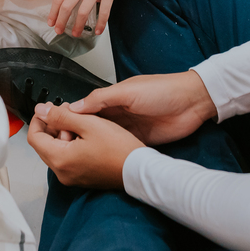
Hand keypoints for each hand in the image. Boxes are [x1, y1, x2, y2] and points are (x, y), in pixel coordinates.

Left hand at [28, 102, 143, 187]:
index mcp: (60, 159)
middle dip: (53, 125)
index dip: (39, 119)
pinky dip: (71, 145)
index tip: (48, 108)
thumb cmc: (118, 148)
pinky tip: (86, 135)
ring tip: (82, 123)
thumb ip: (61, 116)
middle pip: (44, 145)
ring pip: (56, 151)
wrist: (138, 169)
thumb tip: (41, 110)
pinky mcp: (81, 178)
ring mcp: (71, 177)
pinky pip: (67, 159)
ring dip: (63, 134)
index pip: (34, 137)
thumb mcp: (89, 124)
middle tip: (68, 111)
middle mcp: (62, 172)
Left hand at [50, 0, 127, 36]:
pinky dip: (100, 23)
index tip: (51, 23)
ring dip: (78, 26)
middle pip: (67, 7)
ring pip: (83, 12)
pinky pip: (104, 12)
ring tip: (76, 33)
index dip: (53, 13)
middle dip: (61, 22)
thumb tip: (68, 0)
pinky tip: (97, 31)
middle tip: (59, 31)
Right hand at [69, 70, 216, 145]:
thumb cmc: (163, 90)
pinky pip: (119, 148)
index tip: (56, 129)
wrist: (192, 103)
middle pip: (92, 126)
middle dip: (78, 135)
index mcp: (113, 98)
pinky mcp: (139, 142)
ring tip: (76, 156)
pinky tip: (99, 161)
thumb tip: (76, 106)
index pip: (86, 110)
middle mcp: (118, 114)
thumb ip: (101, 98)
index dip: (71, 119)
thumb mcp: (127, 91)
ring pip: (103, 139)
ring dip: (92, 146)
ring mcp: (128, 129)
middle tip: (64, 146)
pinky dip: (109, 153)